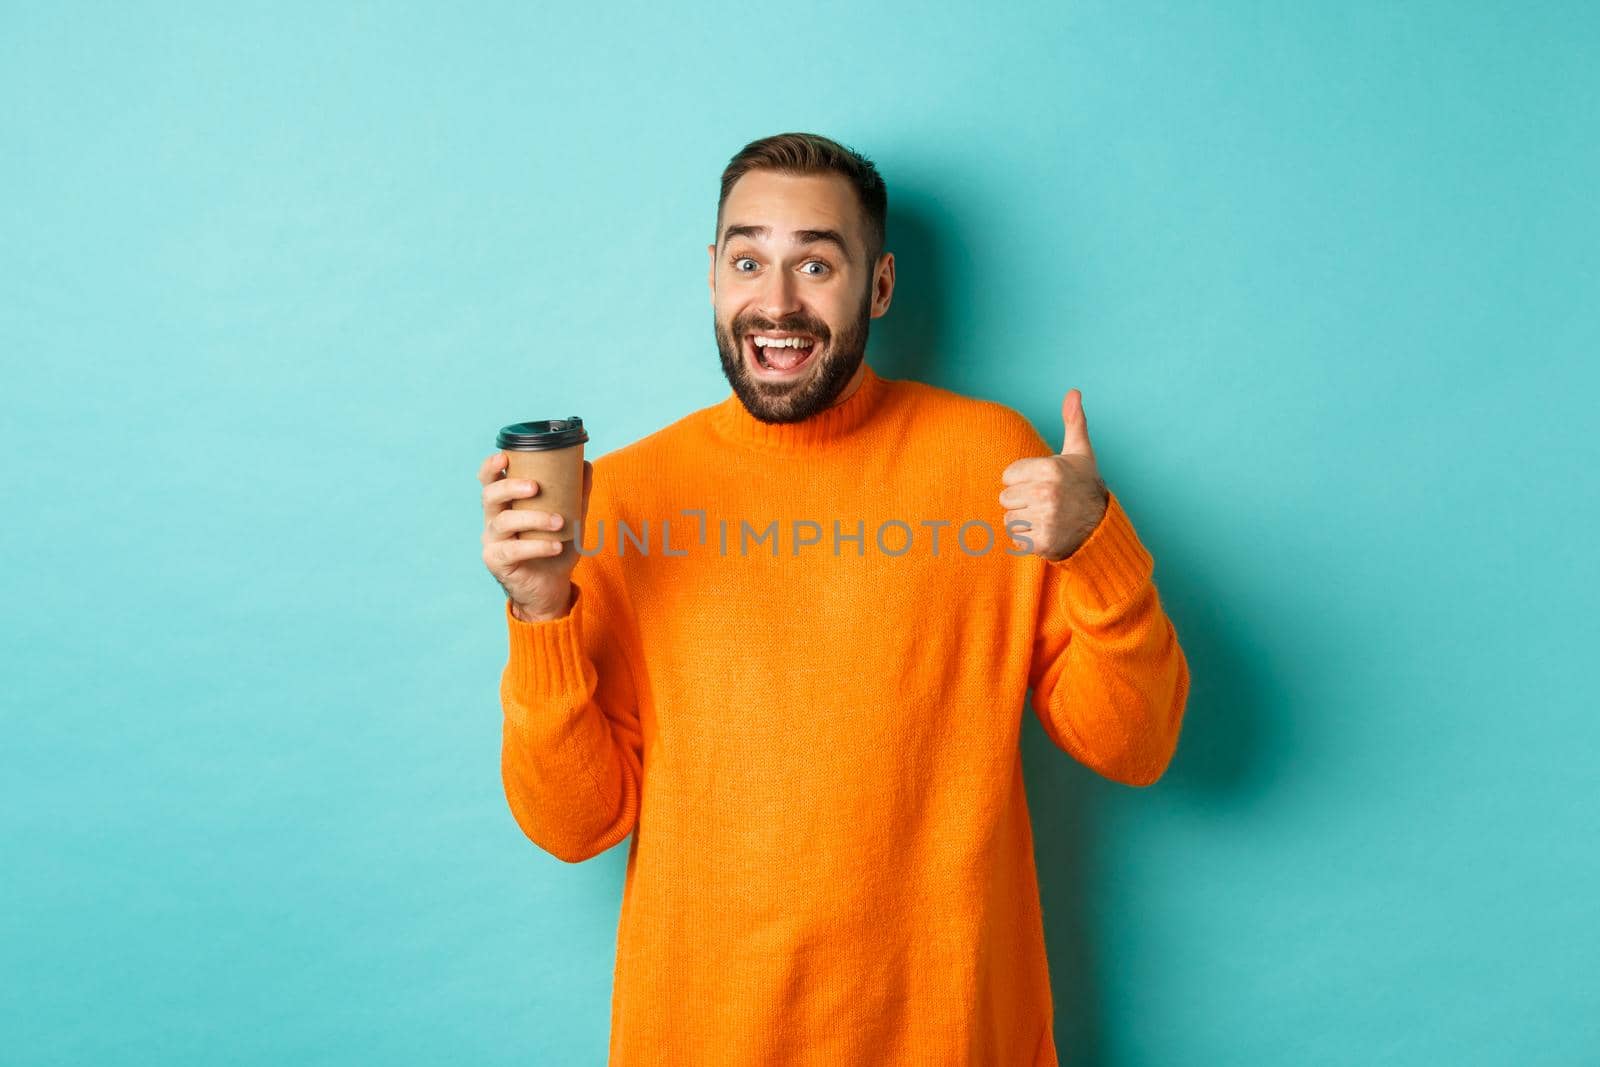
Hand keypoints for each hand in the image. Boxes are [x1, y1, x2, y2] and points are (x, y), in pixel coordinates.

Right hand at [479, 452, 592, 621]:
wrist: (552, 585)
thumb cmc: (555, 546)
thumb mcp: (569, 517)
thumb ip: (576, 492)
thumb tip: (585, 463)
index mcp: (506, 503)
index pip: (489, 479)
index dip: (491, 467)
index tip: (504, 457)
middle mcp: (494, 519)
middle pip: (489, 496)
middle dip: (510, 487)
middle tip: (536, 487)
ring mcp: (492, 541)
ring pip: (503, 522)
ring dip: (533, 518)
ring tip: (559, 522)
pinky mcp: (497, 561)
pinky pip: (513, 550)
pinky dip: (537, 546)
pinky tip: (556, 546)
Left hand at [998, 389, 1108, 561]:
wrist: (1101, 527)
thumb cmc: (1084, 486)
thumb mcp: (1080, 453)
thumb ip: (1073, 422)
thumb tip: (1074, 391)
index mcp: (1050, 469)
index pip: (1007, 476)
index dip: (1022, 480)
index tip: (1043, 483)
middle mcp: (1047, 493)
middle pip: (1005, 498)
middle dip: (1022, 500)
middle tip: (1045, 502)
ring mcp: (1045, 519)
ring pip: (1009, 519)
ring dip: (1024, 520)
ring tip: (1045, 517)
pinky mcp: (1042, 543)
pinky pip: (1016, 538)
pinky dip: (1028, 539)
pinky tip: (1046, 532)